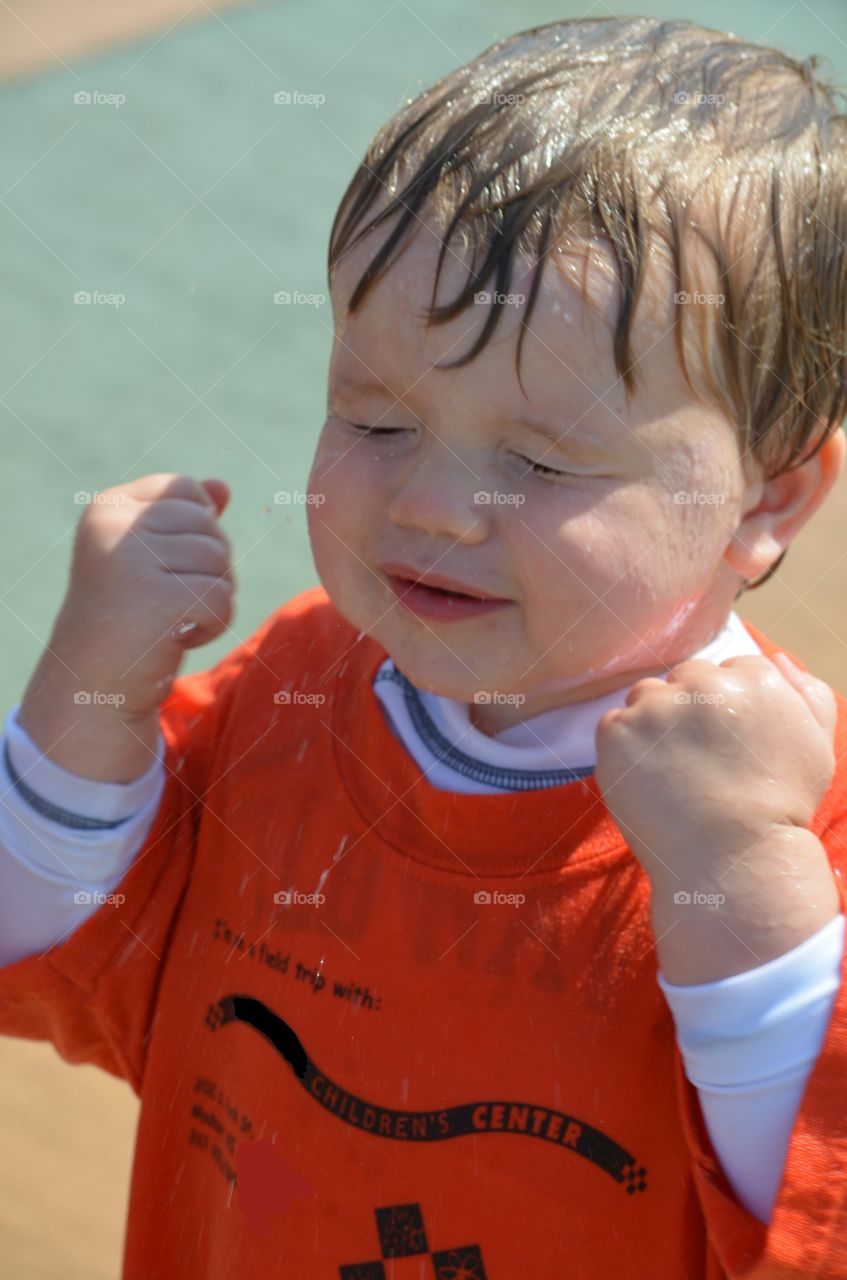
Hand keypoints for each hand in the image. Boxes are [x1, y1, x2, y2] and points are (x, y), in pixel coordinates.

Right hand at [54, 472, 235, 718]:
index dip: (198, 529)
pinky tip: (181, 637)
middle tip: (174, 602)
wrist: (94, 683)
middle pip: (208, 526)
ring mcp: (130, 561)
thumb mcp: (151, 559)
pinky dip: (215, 624)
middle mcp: (113, 527)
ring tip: (176, 619)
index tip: (167, 566)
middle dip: (211, 567)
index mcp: (108, 507)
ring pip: (220, 561)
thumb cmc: (128, 617)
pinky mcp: (155, 599)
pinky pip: (222, 597)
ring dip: (214, 597)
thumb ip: (183, 519)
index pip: (185, 488)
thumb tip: (222, 485)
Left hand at [593, 652, 836, 884]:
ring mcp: (657, 707)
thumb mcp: (816, 747)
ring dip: (654, 724)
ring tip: (674, 774)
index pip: (731, 670)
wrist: (734, 865)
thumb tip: (777, 658)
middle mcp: (705, 683)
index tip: (730, 747)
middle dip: (690, 711)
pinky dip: (625, 751)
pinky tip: (649, 783)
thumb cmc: (780, 811)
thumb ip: (807, 694)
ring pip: (647, 697)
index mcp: (756, 679)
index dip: (729, 711)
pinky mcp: (618, 731)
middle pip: (686, 678)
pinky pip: (614, 726)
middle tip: (701, 763)